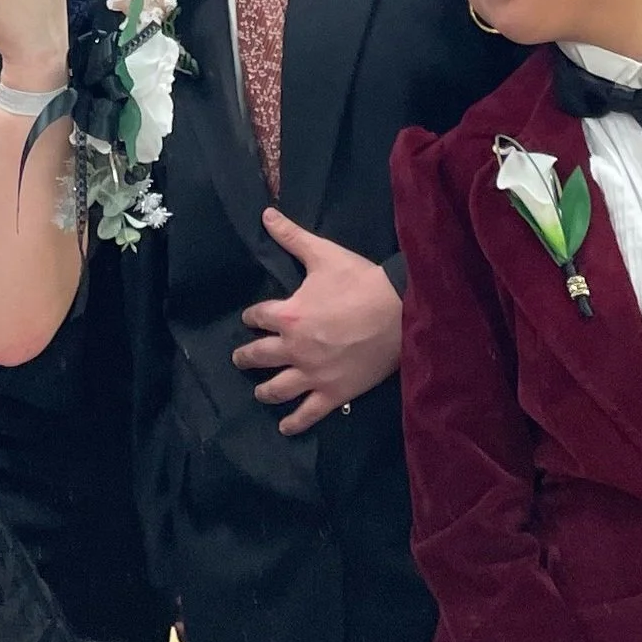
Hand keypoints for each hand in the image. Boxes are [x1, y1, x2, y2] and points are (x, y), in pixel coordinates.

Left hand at [233, 209, 402, 433]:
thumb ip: (292, 237)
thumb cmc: (361, 281)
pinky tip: (284, 427)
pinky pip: (308, 413)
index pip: (257, 317)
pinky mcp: (335, 393)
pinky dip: (294, 423)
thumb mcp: (323, 254)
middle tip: (240, 358)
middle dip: (247, 356)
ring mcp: (313, 374)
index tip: (252, 318)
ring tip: (259, 392)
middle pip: (259, 356)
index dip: (253, 317)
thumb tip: (266, 214)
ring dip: (264, 390)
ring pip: (278, 389)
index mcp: (288, 315)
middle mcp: (294, 349)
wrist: (401, 310)